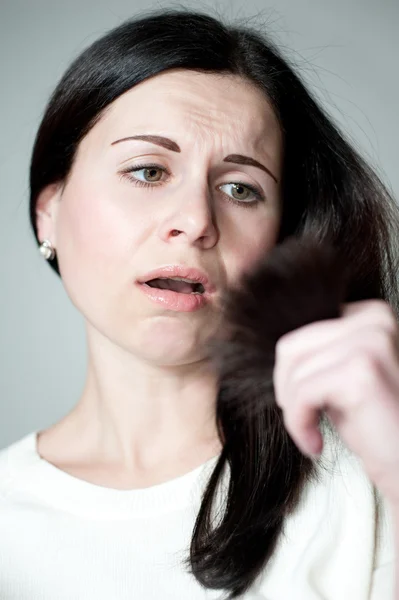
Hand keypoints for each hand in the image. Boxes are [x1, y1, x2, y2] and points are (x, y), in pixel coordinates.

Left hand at [273, 299, 398, 504]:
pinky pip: (302, 393)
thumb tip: (278, 348)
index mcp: (371, 313)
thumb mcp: (343, 375)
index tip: (303, 404)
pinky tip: (315, 444)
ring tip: (312, 435)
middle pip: (291, 348)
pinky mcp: (362, 372)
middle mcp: (375, 320)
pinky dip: (298, 423)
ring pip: (294, 372)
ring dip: (294, 412)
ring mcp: (371, 342)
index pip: (300, 332)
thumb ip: (319, 352)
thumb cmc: (375, 426)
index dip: (291, 373)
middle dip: (287, 390)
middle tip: (303, 421)